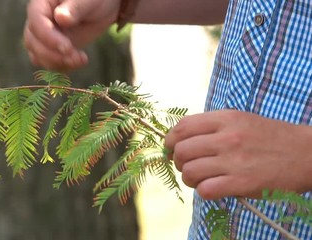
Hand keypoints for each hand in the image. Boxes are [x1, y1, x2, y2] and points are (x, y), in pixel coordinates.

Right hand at [24, 0, 120, 70]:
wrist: (100, 8)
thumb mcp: (87, 0)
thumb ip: (74, 8)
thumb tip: (60, 18)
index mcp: (42, 4)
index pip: (37, 22)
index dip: (49, 38)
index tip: (67, 48)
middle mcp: (38, 21)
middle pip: (32, 43)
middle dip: (53, 55)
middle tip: (76, 58)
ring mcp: (43, 38)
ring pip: (38, 56)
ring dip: (58, 63)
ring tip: (81, 60)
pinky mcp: (51, 50)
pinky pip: (49, 63)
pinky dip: (63, 67)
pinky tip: (80, 62)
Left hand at [165, 110, 311, 199]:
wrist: (307, 153)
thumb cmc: (271, 137)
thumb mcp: (241, 120)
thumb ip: (212, 126)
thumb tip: (180, 139)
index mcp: (226, 118)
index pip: (182, 128)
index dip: (169, 140)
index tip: (170, 149)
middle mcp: (227, 137)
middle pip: (181, 151)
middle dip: (178, 161)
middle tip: (187, 166)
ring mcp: (234, 160)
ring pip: (190, 172)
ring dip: (190, 178)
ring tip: (200, 178)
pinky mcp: (242, 183)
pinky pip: (205, 190)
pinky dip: (204, 191)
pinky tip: (214, 187)